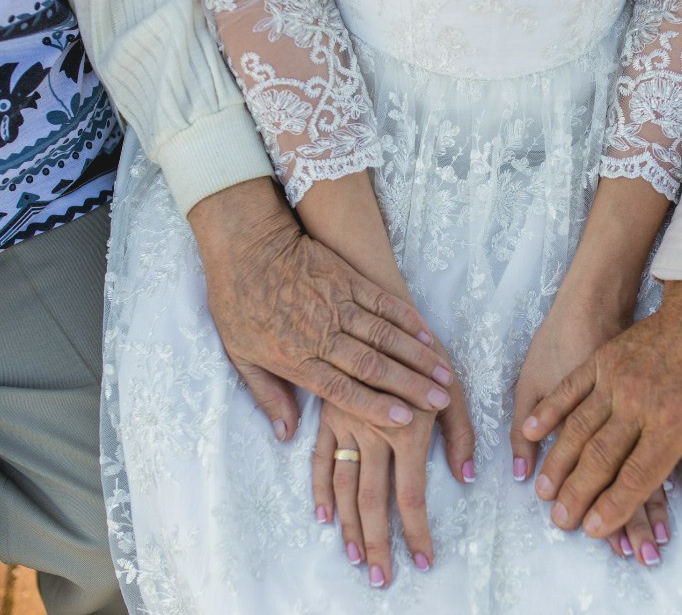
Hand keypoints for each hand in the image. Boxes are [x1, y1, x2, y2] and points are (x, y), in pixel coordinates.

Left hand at [188, 178, 455, 436]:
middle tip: (439, 401)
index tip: (405, 420)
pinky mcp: (346, 280)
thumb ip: (267, 396)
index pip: (341, 389)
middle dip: (410, 386)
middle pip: (372, 366)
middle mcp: (321, 334)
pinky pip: (383, 303)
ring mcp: (337, 305)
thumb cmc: (237, 302)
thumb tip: (285, 435)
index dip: (375, 406)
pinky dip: (407, 320)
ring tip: (444, 375)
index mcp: (295, 358)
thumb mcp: (240, 356)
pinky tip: (427, 335)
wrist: (243, 245)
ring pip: (384, 336)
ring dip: (417, 357)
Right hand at [311, 338, 475, 587]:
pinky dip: (318, 490)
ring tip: (355, 559)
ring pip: (343, 488)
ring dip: (348, 528)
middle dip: (378, 545)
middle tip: (381, 579)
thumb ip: (461, 435)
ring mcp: (345, 426)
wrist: (380, 315)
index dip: (417, 534)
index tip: (424, 561)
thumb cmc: (425, 354)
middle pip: (373, 503)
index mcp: (408, 431)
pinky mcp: (327, 417)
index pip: (411, 497)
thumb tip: (467, 476)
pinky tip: (323, 517)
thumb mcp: (454, 388)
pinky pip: (319, 459)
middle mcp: (373, 433)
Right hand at [509, 289, 668, 567]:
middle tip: (560, 521)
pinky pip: (569, 390)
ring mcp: (617, 378)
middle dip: (577, 495)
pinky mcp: (604, 359)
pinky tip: (532, 434)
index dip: (615, 508)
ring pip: (577, 429)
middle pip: (600, 459)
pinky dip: (548, 414)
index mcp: (676, 420)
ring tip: (543, 493)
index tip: (595, 530)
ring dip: (557, 464)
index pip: (638, 476)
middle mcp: (640, 403)